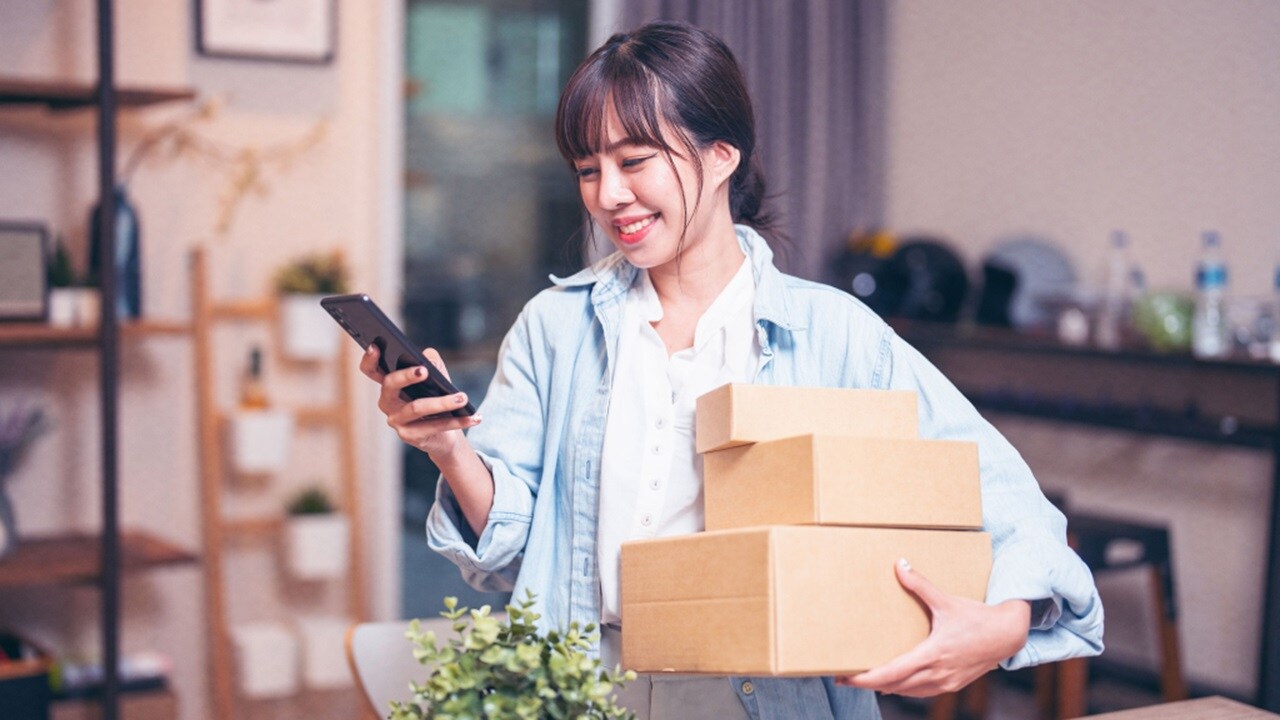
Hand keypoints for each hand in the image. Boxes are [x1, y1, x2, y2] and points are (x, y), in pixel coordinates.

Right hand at [358, 345, 480, 458]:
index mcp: (389, 385)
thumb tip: (428, 358)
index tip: (376, 346)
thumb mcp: (437, 379)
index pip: (372, 370)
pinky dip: (458, 421)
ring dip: (443, 402)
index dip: (369, 358)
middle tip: (424, 370)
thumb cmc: (436, 399)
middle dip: (406, 376)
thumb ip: (432, 364)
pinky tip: (474, 417)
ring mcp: (396, 420)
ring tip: (463, 397)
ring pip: (416, 407)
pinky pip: (434, 426)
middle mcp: (387, 402)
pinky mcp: (409, 436)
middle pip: (390, 385)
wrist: (444, 435)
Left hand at [838, 559, 1029, 696]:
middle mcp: (937, 673)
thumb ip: (920, 584)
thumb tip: (899, 564)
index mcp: (932, 654)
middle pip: (893, 686)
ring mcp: (946, 682)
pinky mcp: (953, 684)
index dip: (865, 679)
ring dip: (886, 687)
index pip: (891, 673)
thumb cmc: (977, 617)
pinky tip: (895, 682)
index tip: (845, 678)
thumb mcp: (946, 600)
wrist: (1008, 635)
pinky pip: (921, 692)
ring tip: (866, 679)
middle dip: (868, 683)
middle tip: (845, 677)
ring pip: (907, 692)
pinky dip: (905, 688)